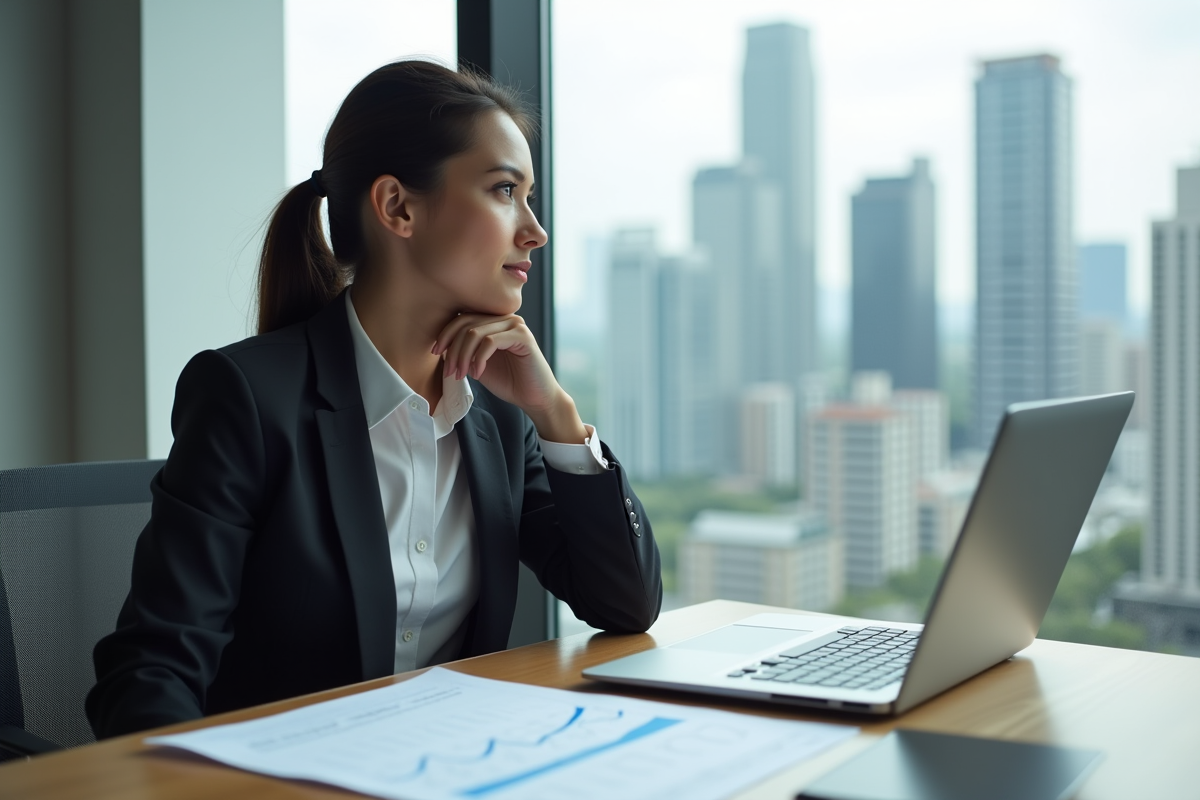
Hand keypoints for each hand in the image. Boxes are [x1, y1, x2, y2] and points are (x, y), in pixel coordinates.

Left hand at [432, 314, 587, 443]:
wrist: (534, 398)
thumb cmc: (508, 381)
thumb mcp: (477, 363)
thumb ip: (463, 350)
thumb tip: (439, 343)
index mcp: (494, 320)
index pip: (462, 316)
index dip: (445, 334)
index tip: (436, 353)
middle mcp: (505, 317)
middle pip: (466, 323)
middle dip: (453, 349)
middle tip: (450, 371)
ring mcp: (515, 324)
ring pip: (475, 332)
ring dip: (463, 356)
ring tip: (462, 375)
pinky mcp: (523, 336)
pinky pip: (490, 341)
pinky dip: (479, 359)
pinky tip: (478, 374)